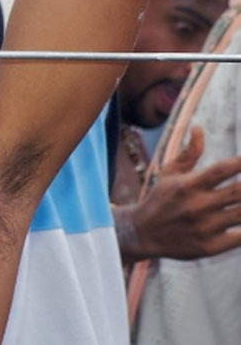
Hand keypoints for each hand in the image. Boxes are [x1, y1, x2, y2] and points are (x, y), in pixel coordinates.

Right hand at [117, 126, 240, 261]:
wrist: (143, 234)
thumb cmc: (160, 199)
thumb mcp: (169, 173)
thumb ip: (189, 153)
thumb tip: (199, 128)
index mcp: (188, 185)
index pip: (221, 170)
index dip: (240, 163)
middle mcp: (197, 206)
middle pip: (238, 192)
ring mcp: (205, 228)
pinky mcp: (210, 246)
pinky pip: (240, 237)